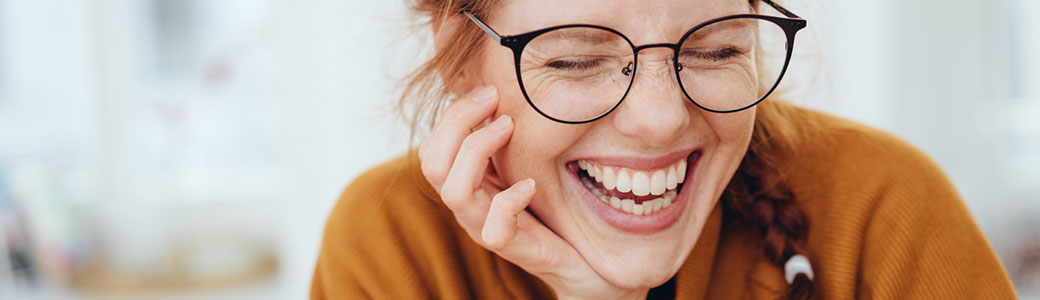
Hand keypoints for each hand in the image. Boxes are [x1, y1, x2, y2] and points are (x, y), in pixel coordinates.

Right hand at [418, 86, 647, 299]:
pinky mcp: (513, 247)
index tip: (487, 91)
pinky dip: (509, 201)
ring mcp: (485, 228)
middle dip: (458, 124)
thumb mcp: (519, 166)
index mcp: (464, 185)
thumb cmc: (547, 207)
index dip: (452, 116)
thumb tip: (498, 91)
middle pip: (433, 165)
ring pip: (454, 193)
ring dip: (478, 151)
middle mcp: (468, 207)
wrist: (577, 258)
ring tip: (508, 128)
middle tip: (494, 101)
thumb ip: (502, 140)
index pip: (432, 149)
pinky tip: (530, 184)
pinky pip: (495, 229)